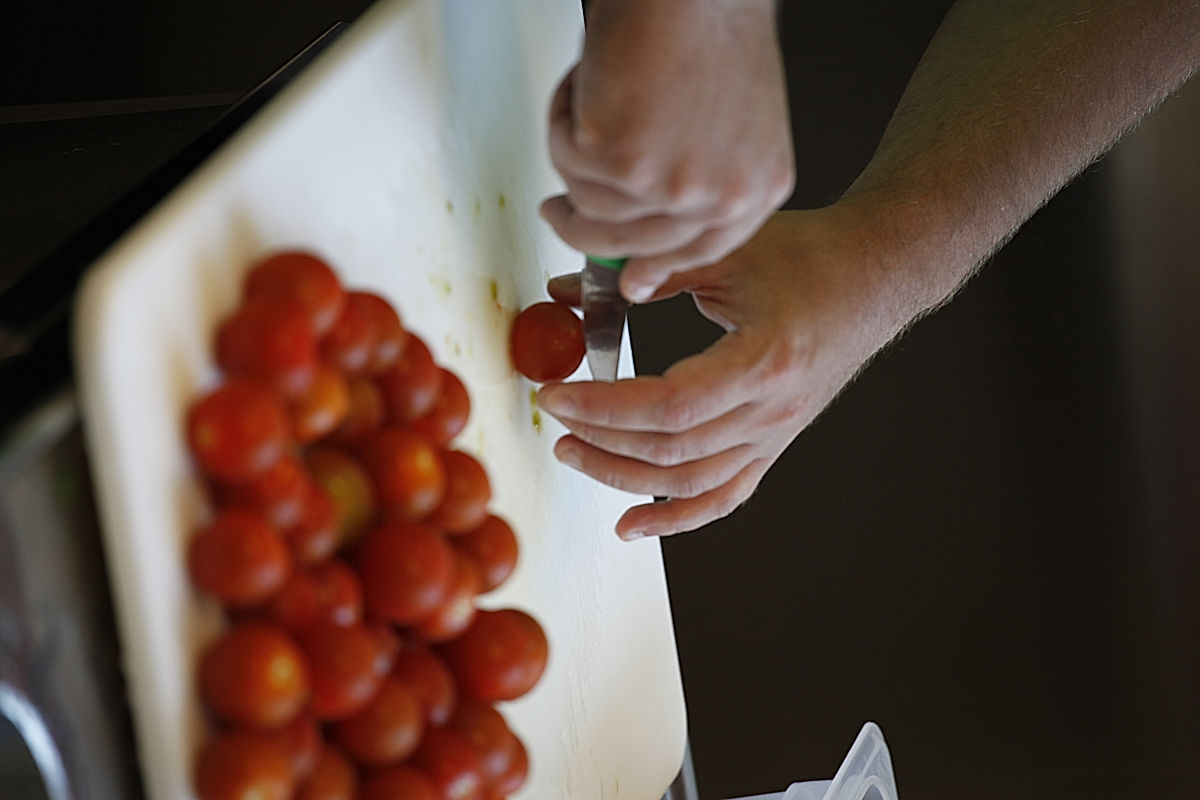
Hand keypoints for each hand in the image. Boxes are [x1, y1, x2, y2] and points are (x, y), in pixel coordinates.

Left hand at [538, 208, 913, 538]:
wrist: (873, 277)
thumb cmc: (806, 255)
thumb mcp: (724, 250)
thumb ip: (647, 274)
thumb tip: (567, 292)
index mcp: (764, 362)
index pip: (670, 406)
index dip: (605, 407)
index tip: (556, 393)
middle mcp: (773, 411)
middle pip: (672, 450)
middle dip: (601, 439)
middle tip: (554, 416)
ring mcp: (775, 435)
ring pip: (690, 482)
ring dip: (623, 475)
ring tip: (573, 452)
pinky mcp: (774, 444)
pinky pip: (723, 495)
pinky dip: (675, 517)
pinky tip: (631, 525)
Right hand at [541, 0, 794, 302]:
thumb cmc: (711, 25)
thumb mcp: (729, 121)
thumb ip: (700, 176)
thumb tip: (648, 219)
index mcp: (757, 186)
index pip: (701, 248)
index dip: (656, 265)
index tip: (628, 281)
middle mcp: (721, 195)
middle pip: (634, 242)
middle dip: (582, 228)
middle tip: (556, 213)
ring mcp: (671, 185)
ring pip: (590, 204)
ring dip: (574, 153)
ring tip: (587, 101)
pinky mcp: (622, 161)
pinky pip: (567, 159)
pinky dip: (564, 118)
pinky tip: (591, 82)